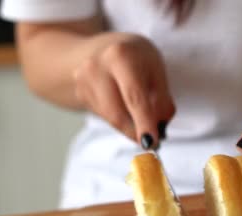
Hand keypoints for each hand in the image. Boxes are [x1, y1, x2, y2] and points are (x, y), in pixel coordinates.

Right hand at [72, 33, 173, 148]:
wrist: (104, 47)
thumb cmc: (137, 58)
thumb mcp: (156, 70)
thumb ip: (162, 99)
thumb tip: (160, 127)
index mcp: (120, 55)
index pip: (134, 96)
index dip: (144, 122)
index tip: (152, 142)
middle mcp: (96, 66)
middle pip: (118, 113)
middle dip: (136, 131)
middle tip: (151, 141)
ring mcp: (83, 80)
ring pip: (110, 118)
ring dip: (129, 126)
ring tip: (142, 120)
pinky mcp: (79, 93)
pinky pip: (103, 116)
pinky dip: (119, 119)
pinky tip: (124, 106)